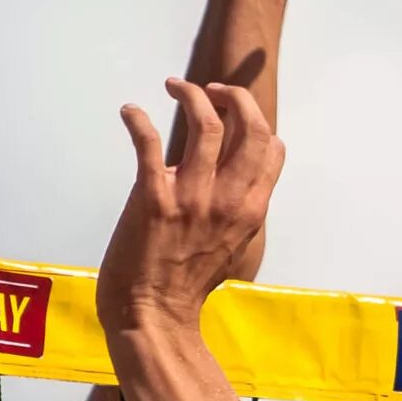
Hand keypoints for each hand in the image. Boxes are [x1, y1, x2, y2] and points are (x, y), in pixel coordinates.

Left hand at [97, 80, 287, 335]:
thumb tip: (237, 183)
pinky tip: (130, 111)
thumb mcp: (235, 246)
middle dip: (234, 96)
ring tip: (175, 86)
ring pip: (206, 124)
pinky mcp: (153, 199)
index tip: (235, 112)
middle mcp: (228, 199)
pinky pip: (148, 144)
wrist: (152, 313)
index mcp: (251, 209)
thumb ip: (241, 211)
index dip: (256, 120)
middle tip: (212, 90)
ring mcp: (192, 197)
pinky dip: (137, 119)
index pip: (271, 148)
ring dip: (192, 94)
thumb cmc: (188, 284)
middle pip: (249, 126)